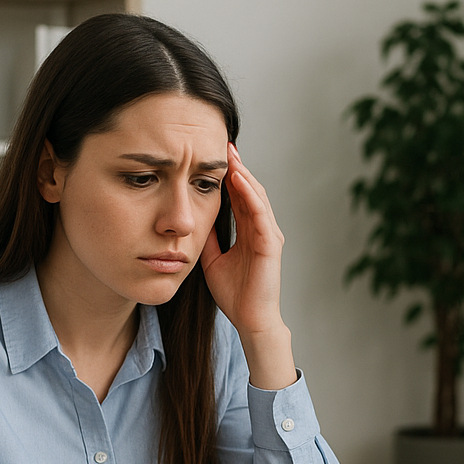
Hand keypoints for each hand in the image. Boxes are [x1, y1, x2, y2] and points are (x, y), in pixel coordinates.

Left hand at [200, 143, 295, 389]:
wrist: (249, 320)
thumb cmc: (235, 295)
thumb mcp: (211, 259)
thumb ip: (207, 238)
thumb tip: (193, 219)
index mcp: (249, 233)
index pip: (239, 196)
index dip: (228, 175)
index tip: (212, 155)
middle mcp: (262, 230)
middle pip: (250, 190)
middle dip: (237, 166)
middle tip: (223, 142)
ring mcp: (268, 236)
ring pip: (257, 196)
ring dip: (244, 174)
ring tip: (230, 154)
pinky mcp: (271, 245)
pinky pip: (260, 213)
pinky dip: (251, 195)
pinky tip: (239, 179)